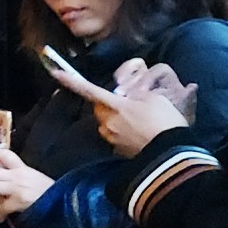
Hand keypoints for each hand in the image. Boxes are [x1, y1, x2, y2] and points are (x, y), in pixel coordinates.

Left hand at [0, 145, 54, 216]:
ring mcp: (17, 188)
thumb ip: (16, 175)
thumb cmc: (47, 189)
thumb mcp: (32, 177)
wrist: (62, 201)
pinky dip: (0, 215)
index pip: (3, 154)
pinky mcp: (18, 201)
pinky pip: (3, 208)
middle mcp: (18, 175)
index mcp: (21, 167)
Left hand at [52, 60, 191, 156]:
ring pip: (108, 123)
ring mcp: (111, 139)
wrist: (171, 155)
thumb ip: (137, 95)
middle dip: (108, 105)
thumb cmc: (164, 122)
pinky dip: (124, 133)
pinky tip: (140, 134)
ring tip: (140, 121)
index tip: (56, 73)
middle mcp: (106, 123)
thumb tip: (128, 98)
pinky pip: (116, 137)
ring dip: (117, 120)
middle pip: (99, 109)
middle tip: (129, 105)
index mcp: (114, 106)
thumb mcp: (155, 99)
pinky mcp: (117, 151)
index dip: (71, 81)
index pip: (88, 90)